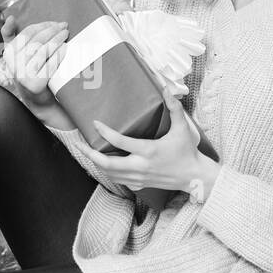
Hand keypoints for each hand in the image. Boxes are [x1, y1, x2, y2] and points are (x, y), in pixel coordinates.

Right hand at [0, 14, 68, 113]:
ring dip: (57, 39)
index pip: (26, 33)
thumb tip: (9, 17)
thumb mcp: (17, 55)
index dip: (42, 25)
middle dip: (52, 30)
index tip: (55, 22)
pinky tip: (65, 48)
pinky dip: (59, 54)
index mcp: (8, 54)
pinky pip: (50, 63)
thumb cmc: (29, 71)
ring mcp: (24, 75)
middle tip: (64, 26)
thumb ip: (11, 35)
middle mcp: (13, 64)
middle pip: (36, 40)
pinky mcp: (36, 83)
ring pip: (43, 50)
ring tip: (66, 34)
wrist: (38, 100)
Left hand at [80, 87, 218, 197]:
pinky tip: (102, 164)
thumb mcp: (182, 128)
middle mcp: (141, 166)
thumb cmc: (187, 151)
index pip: (120, 142)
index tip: (96, 123)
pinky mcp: (140, 184)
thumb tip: (167, 89)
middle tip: (78, 144)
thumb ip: (174, 108)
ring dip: (95, 163)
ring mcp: (139, 177)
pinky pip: (118, 180)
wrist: (193, 177)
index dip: (105, 132)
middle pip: (107, 163)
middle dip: (89, 154)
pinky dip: (107, 172)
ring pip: (109, 174)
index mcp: (149, 151)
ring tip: (86, 152)